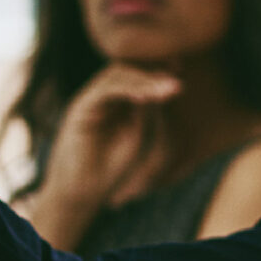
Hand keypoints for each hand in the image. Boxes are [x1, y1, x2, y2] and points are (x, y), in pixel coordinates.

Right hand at [39, 64, 182, 210]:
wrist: (81, 193)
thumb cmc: (108, 168)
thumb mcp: (135, 133)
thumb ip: (144, 110)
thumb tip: (162, 85)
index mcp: (114, 102)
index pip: (135, 75)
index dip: (157, 69)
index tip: (181, 67)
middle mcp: (100, 97)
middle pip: (126, 69)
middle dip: (153, 68)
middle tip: (178, 69)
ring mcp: (89, 101)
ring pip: (116, 76)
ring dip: (144, 79)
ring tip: (169, 86)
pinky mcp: (80, 109)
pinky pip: (104, 91)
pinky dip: (126, 89)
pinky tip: (146, 96)